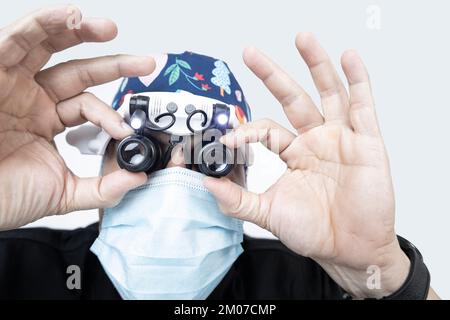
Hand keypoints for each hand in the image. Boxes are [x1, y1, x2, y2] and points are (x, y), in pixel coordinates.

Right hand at [0, 5, 151, 229]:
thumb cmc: (5, 195)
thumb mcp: (63, 194)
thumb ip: (102, 188)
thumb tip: (139, 178)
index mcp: (47, 120)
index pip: (88, 104)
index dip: (110, 115)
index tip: (126, 130)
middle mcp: (32, 98)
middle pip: (77, 70)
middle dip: (113, 63)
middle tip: (145, 63)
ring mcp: (11, 83)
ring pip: (47, 46)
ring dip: (79, 32)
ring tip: (110, 29)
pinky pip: (14, 40)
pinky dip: (41, 24)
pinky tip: (69, 15)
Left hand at [204, 33, 409, 297]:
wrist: (351, 250)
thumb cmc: (315, 232)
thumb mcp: (269, 214)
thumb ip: (238, 200)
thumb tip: (206, 185)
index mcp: (294, 154)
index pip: (267, 129)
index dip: (247, 130)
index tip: (229, 137)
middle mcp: (316, 140)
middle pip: (293, 98)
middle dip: (272, 74)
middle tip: (250, 53)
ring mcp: (341, 138)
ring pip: (328, 93)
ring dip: (316, 65)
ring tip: (302, 38)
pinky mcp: (367, 143)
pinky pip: (363, 106)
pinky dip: (358, 80)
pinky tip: (348, 58)